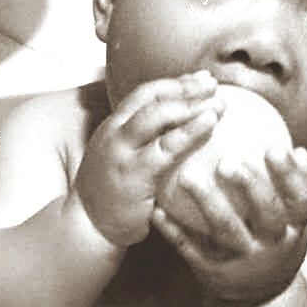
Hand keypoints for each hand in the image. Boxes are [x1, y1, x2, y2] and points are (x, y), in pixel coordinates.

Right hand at [75, 72, 221, 245]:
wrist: (88, 227)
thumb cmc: (112, 198)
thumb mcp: (122, 161)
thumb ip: (142, 144)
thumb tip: (180, 132)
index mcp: (113, 128)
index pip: (144, 95)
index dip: (175, 83)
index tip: (201, 79)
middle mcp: (115, 134)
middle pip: (151, 99)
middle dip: (184, 87)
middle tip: (214, 84)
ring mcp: (122, 152)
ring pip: (156, 116)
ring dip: (190, 104)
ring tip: (218, 102)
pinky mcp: (133, 174)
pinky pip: (165, 148)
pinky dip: (190, 131)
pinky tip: (210, 123)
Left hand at [153, 144, 306, 302]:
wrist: (256, 299)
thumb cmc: (270, 241)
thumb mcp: (289, 221)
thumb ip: (288, 188)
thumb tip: (289, 143)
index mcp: (295, 228)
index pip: (301, 200)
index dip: (292, 176)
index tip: (277, 146)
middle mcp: (273, 246)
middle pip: (266, 215)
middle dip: (250, 187)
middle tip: (228, 160)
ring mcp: (243, 262)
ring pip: (226, 231)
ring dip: (207, 203)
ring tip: (188, 176)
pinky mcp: (214, 274)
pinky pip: (191, 248)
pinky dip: (173, 230)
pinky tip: (157, 209)